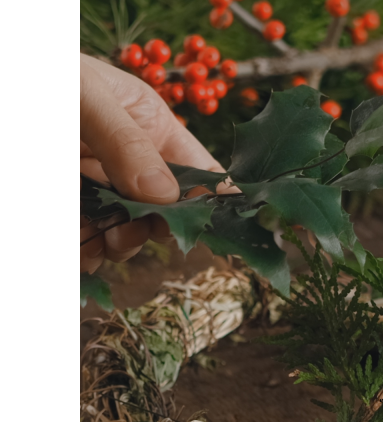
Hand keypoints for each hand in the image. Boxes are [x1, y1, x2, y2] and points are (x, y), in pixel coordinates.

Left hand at [80, 55, 223, 271]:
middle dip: (152, 229)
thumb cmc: (39, 74)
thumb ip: (127, 143)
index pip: (201, 172)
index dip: (210, 202)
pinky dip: (86, 252)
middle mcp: (132, 162)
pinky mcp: (76, 208)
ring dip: (118, 245)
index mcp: (151, 128)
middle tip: (129, 234)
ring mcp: (102, 187)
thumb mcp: (84, 96)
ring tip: (98, 242)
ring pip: (128, 232)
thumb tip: (166, 196)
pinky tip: (77, 249)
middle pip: (166, 212)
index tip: (203, 228)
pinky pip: (91, 240)